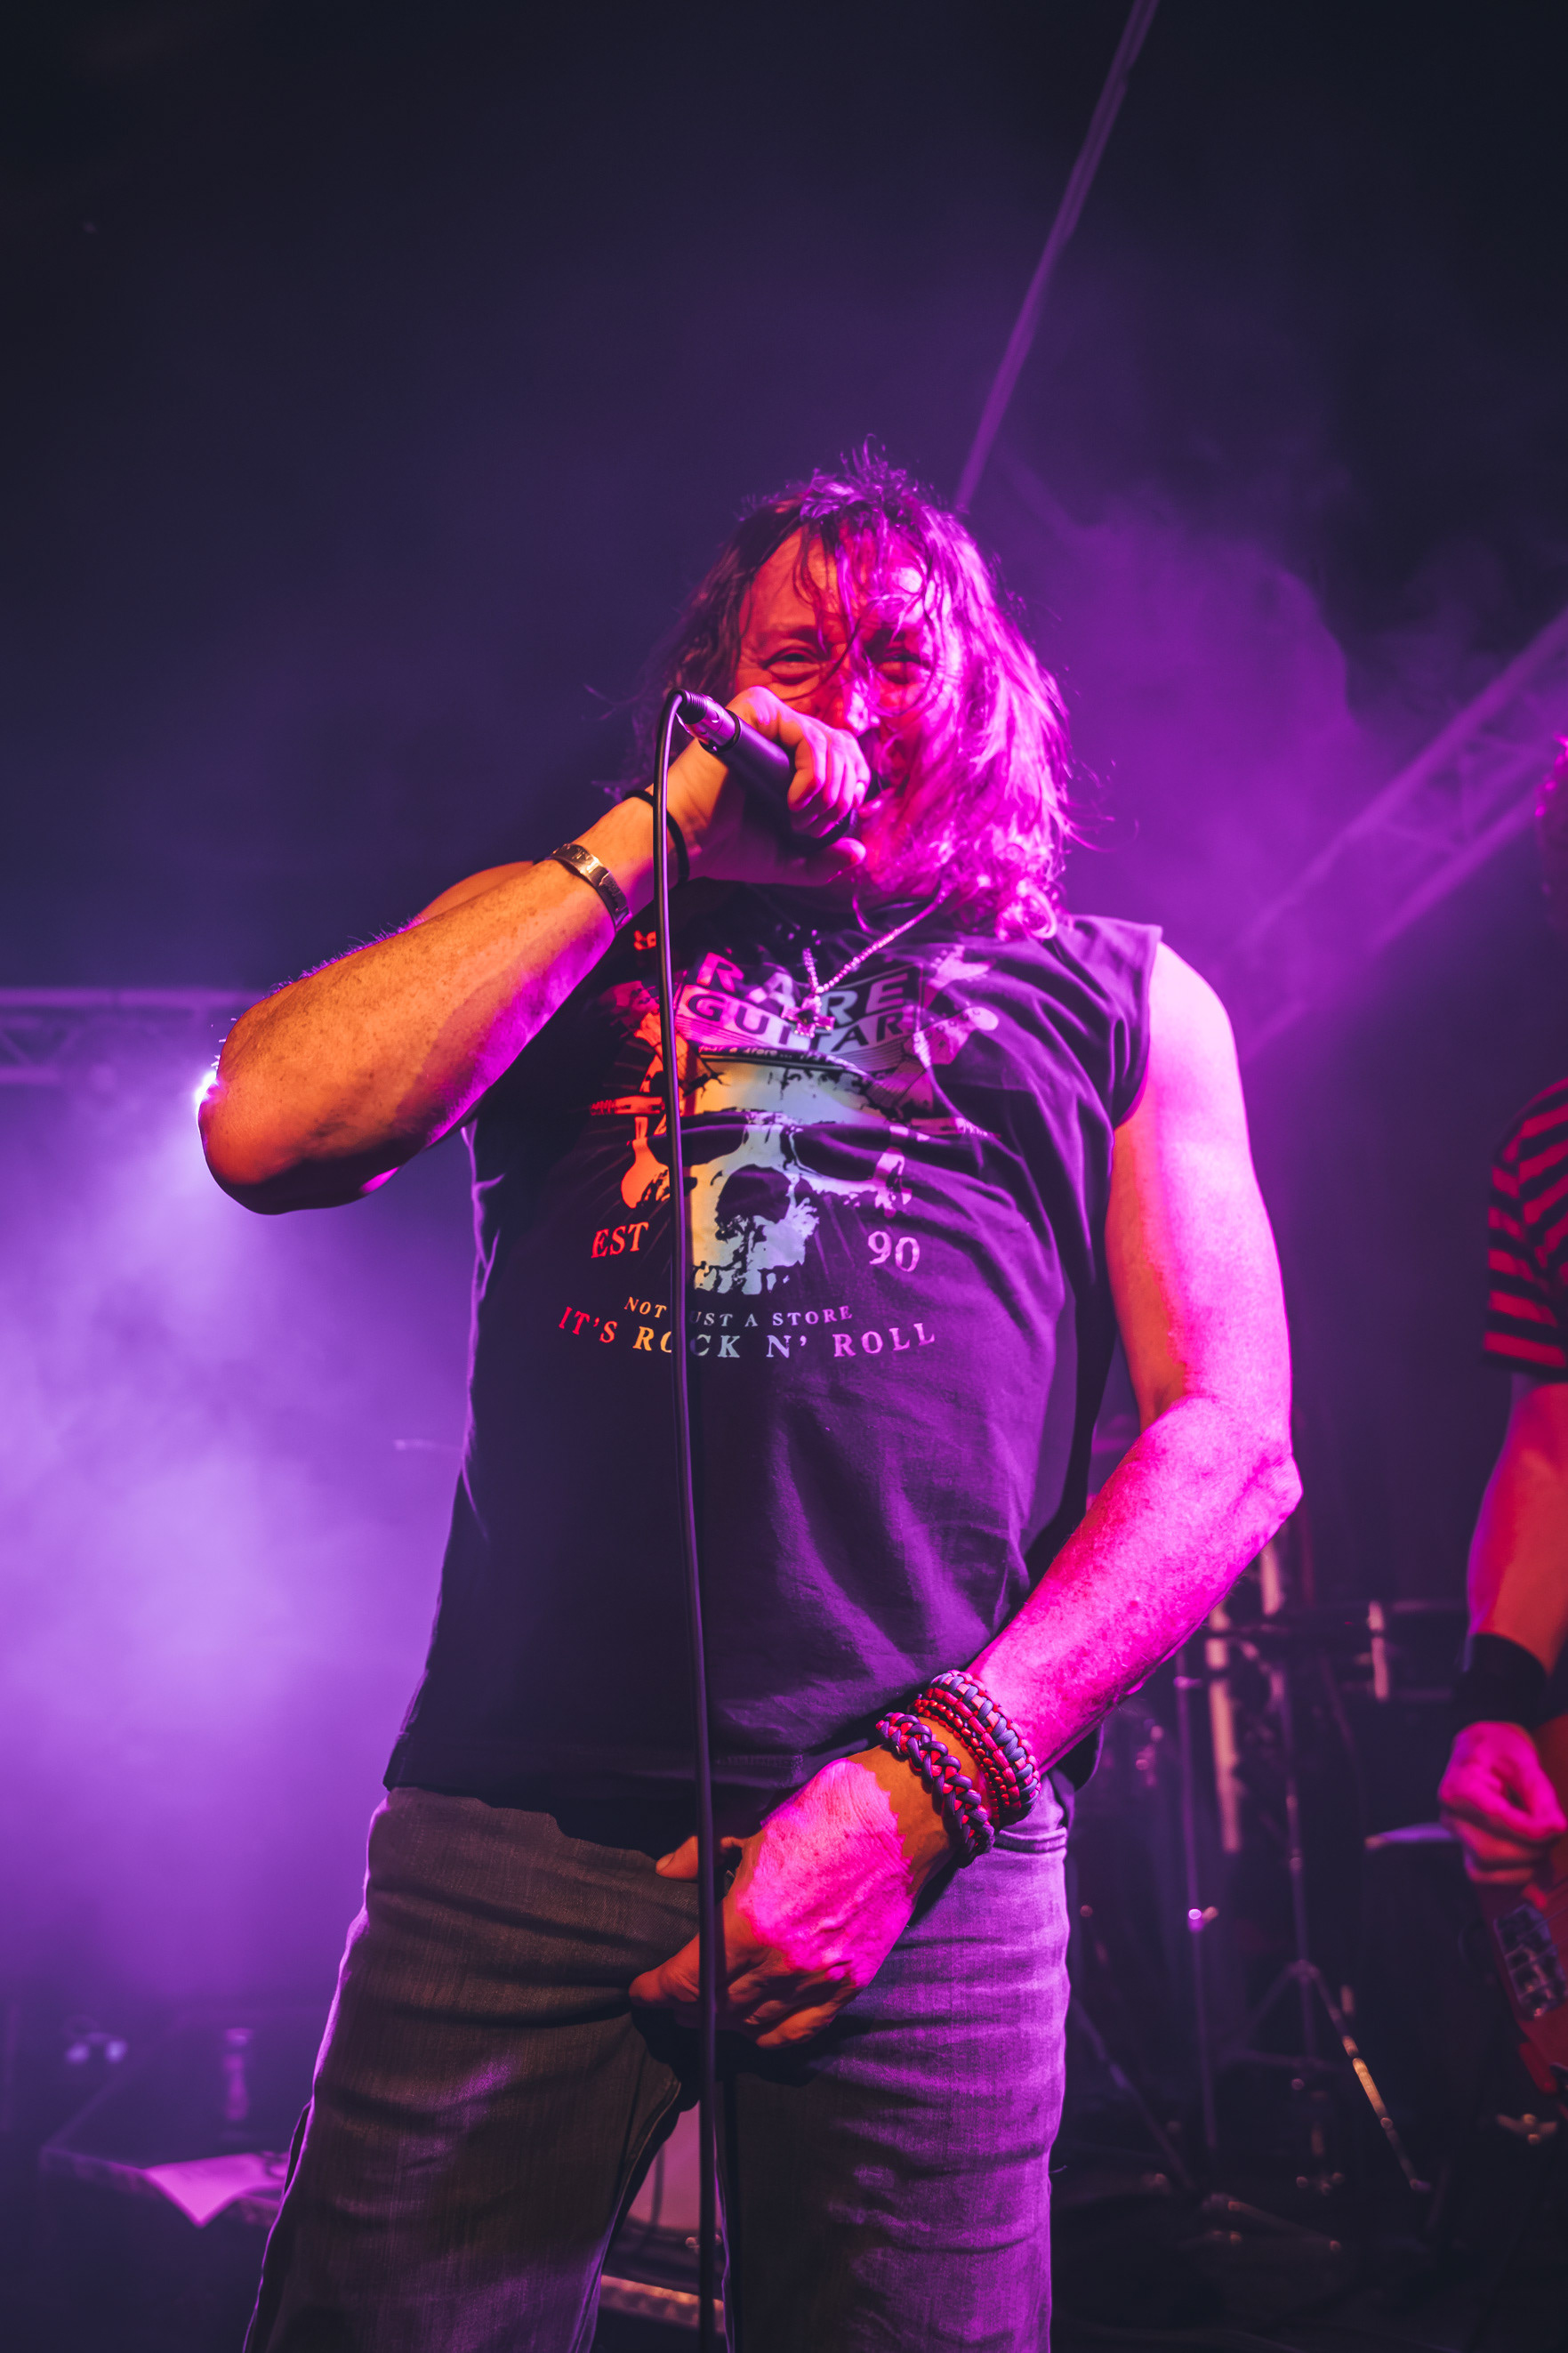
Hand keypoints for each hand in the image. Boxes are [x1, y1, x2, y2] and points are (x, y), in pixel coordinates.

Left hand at [629, 1743, 960, 2046]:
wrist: (902, 1816)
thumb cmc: (826, 1811)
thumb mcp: (750, 1822)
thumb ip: (702, 1852)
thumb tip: (667, 1870)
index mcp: (749, 1921)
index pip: (687, 1980)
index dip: (656, 1990)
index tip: (640, 1988)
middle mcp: (781, 1962)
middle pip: (716, 2007)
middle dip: (684, 2007)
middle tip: (668, 1999)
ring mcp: (819, 1978)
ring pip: (754, 2024)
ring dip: (723, 2022)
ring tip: (705, 2011)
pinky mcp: (851, 1983)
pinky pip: (801, 2031)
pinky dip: (770, 2037)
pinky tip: (755, 2030)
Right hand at [665, 687, 872, 890]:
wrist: (688, 839)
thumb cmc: (728, 845)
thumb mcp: (788, 857)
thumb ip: (824, 858)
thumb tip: (858, 852)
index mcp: (791, 753)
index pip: (845, 752)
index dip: (853, 787)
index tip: (833, 819)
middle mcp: (782, 730)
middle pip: (845, 747)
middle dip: (842, 796)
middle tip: (812, 827)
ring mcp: (770, 718)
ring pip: (831, 743)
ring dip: (826, 793)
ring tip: (798, 820)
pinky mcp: (756, 712)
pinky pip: (807, 737)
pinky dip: (812, 776)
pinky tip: (793, 802)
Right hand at [1439, 1720, 1567, 1884]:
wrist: (1484, 1750)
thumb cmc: (1497, 1749)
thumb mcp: (1521, 1759)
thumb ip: (1539, 1793)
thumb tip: (1556, 1827)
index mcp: (1457, 1787)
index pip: (1493, 1817)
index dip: (1528, 1830)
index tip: (1558, 1828)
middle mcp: (1452, 1816)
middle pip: (1488, 1851)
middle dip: (1529, 1849)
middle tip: (1554, 1832)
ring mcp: (1459, 1836)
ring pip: (1487, 1869)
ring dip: (1524, 1866)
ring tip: (1545, 1845)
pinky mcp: (1471, 1851)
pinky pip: (1489, 1878)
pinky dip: (1517, 1882)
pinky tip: (1539, 1884)